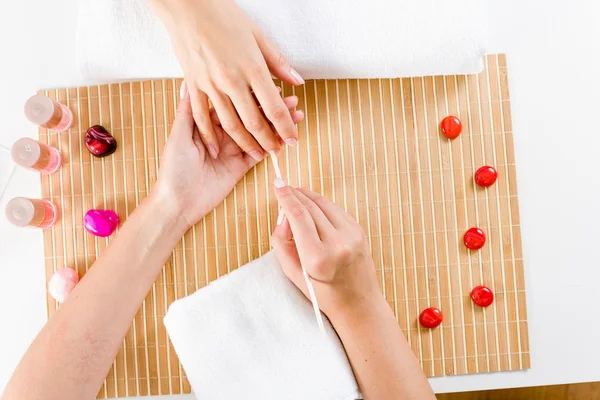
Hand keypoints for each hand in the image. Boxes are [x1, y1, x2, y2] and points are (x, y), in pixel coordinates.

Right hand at [150, 0, 303, 160]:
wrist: (186, 5)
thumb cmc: (222, 15)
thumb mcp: (257, 35)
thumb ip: (278, 62)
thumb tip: (297, 81)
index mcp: (251, 67)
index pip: (274, 106)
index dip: (286, 126)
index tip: (293, 138)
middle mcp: (231, 80)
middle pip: (254, 121)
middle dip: (268, 141)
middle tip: (277, 152)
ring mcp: (210, 85)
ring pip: (230, 124)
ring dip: (246, 143)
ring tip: (257, 153)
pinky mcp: (192, 85)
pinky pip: (201, 117)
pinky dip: (209, 136)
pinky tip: (216, 149)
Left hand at [153, 84, 303, 228]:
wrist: (177, 202)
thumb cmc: (172, 168)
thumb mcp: (177, 136)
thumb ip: (188, 111)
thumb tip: (186, 83)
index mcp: (208, 123)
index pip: (234, 104)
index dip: (253, 94)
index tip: (271, 85)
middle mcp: (222, 134)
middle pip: (251, 117)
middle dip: (272, 109)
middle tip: (292, 101)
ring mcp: (233, 150)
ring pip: (259, 134)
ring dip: (278, 126)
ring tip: (296, 117)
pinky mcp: (240, 167)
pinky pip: (259, 154)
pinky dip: (273, 147)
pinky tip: (286, 139)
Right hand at [270, 180, 382, 320]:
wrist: (359, 303)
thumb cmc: (323, 293)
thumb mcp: (293, 274)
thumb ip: (281, 243)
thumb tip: (283, 217)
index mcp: (318, 257)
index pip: (299, 216)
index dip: (286, 197)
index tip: (277, 184)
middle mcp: (338, 243)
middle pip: (310, 206)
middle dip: (294, 195)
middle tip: (282, 189)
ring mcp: (352, 235)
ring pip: (324, 204)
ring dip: (307, 196)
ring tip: (294, 196)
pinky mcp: (359, 230)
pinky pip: (335, 209)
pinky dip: (321, 204)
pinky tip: (311, 206)